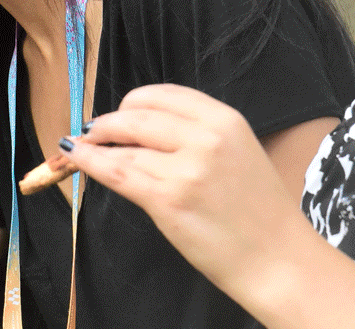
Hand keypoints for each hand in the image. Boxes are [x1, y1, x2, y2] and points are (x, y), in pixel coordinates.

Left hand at [61, 84, 304, 291]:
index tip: (119, 113)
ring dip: (96, 144)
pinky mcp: (167, 199)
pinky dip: (90, 162)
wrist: (277, 259)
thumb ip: (197, 136)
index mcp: (225, 120)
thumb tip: (143, 129)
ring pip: (123, 145)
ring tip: (82, 148)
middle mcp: (206, 137)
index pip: (164, 95)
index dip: (133, 103)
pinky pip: (116, 171)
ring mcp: (186, 169)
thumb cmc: (259, 214)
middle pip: (137, 115)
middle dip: (108, 123)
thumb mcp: (237, 154)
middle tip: (94, 132)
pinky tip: (77, 157)